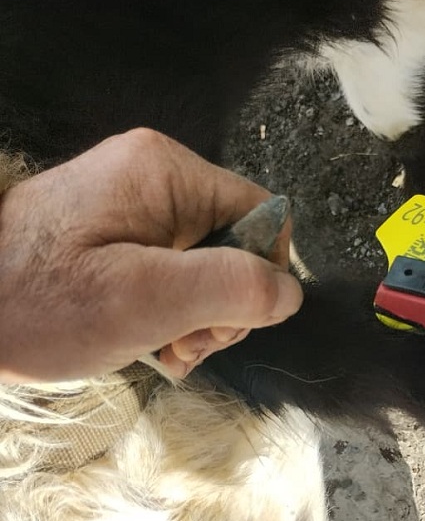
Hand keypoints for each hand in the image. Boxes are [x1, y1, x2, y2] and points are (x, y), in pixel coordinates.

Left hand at [0, 128, 301, 381]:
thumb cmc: (38, 304)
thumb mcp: (143, 300)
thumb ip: (229, 289)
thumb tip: (290, 292)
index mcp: (166, 173)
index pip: (263, 218)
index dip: (256, 279)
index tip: (214, 323)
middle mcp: (156, 178)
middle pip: (237, 246)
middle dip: (221, 307)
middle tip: (180, 343)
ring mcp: (135, 205)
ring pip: (208, 267)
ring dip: (196, 319)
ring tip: (160, 347)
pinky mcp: (118, 234)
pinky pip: (174, 273)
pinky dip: (170, 314)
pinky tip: (148, 340)